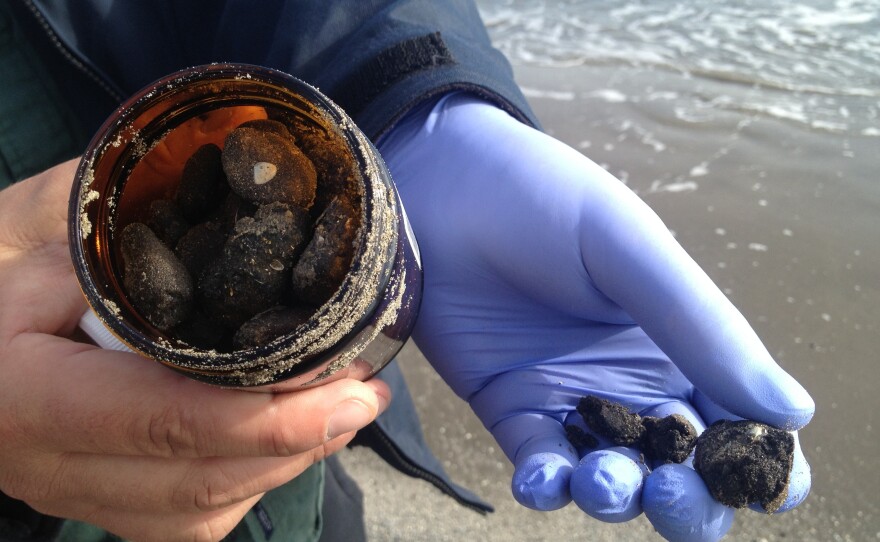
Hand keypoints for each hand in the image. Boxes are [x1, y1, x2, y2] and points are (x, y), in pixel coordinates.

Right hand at [0, 160, 389, 540]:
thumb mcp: (33, 227)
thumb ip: (118, 214)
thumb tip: (224, 172)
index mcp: (28, 391)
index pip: (167, 419)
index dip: (270, 418)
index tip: (349, 391)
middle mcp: (49, 463)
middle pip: (199, 482)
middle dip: (301, 445)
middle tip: (365, 397)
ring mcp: (73, 492)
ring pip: (199, 512)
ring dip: (284, 467)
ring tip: (343, 415)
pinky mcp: (96, 499)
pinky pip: (185, 520)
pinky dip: (250, 484)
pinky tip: (290, 442)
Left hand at [379, 94, 813, 540]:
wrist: (444, 187)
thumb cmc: (544, 202)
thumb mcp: (629, 252)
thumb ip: (703, 328)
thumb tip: (793, 411)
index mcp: (683, 343)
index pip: (741, 424)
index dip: (759, 464)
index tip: (750, 476)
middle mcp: (633, 380)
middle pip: (683, 471)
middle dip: (687, 500)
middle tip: (670, 489)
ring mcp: (571, 397)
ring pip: (612, 479)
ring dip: (616, 495)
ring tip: (603, 478)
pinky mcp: (510, 406)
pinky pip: (539, 463)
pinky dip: (546, 484)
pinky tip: (542, 477)